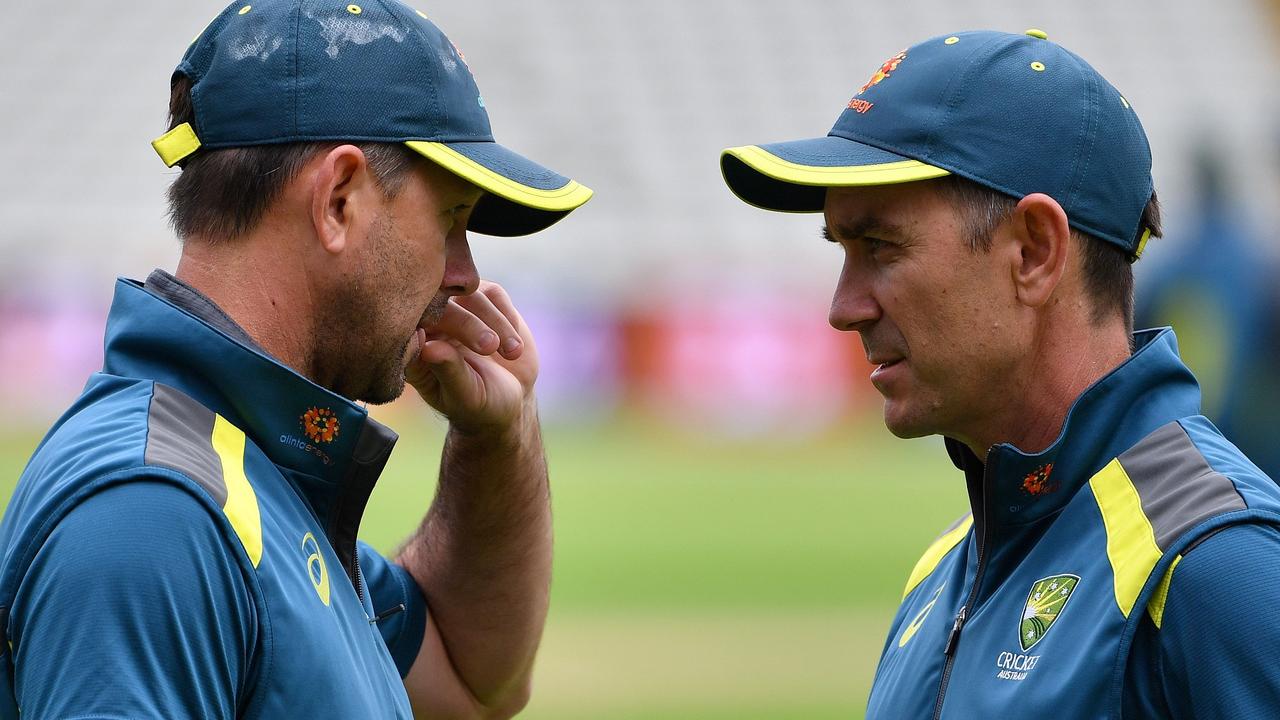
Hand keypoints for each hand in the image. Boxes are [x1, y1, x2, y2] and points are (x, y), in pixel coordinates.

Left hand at [404, 281, 538, 434]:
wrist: (511, 399)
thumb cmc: (480, 404)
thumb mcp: (466, 396)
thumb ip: (448, 371)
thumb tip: (428, 347)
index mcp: (413, 348)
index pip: (408, 326)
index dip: (425, 327)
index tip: (441, 344)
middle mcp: (431, 323)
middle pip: (440, 304)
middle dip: (468, 324)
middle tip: (489, 347)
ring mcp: (457, 309)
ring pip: (470, 294)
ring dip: (494, 321)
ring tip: (512, 352)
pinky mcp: (483, 300)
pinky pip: (493, 295)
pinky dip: (507, 318)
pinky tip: (513, 344)